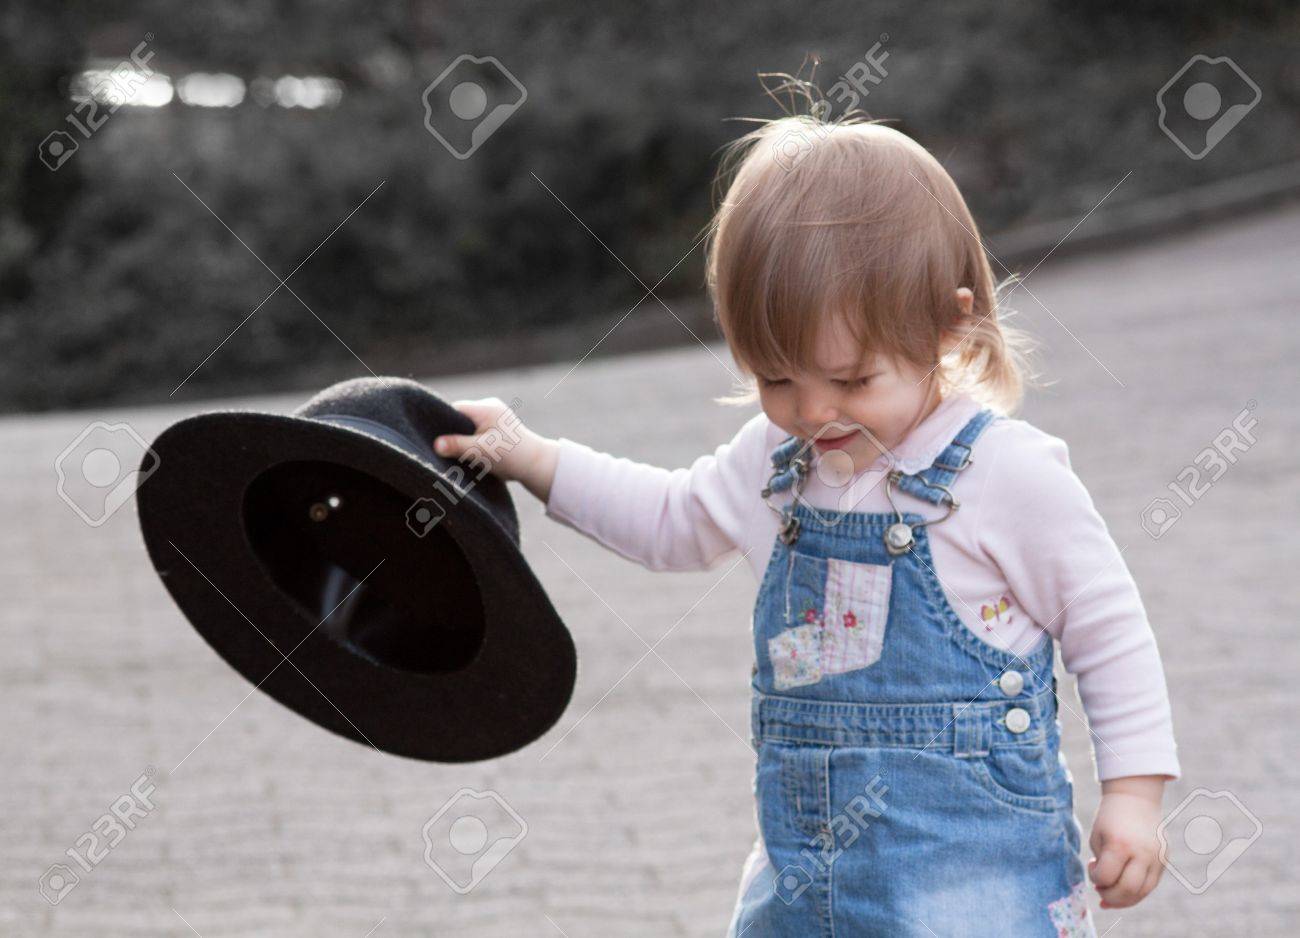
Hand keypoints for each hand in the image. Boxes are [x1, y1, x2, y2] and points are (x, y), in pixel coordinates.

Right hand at [432, 397, 560, 502]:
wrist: (536, 464)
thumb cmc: (511, 455)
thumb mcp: (481, 451)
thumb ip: (458, 446)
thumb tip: (435, 444)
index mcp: (485, 408)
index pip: (455, 410)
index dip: (443, 423)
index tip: (435, 438)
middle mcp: (489, 408)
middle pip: (460, 418)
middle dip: (453, 433)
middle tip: (444, 449)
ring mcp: (494, 417)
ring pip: (468, 426)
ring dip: (463, 439)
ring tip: (457, 453)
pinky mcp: (496, 428)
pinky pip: (477, 431)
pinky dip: (472, 441)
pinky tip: (468, 453)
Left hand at [1088, 775, 1167, 908]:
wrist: (1135, 798)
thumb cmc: (1110, 818)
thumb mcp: (1098, 837)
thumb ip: (1101, 863)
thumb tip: (1104, 889)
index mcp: (1120, 844)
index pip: (1107, 877)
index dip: (1095, 878)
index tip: (1091, 866)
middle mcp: (1142, 853)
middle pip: (1128, 890)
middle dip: (1110, 896)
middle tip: (1099, 890)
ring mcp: (1157, 858)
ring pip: (1143, 892)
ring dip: (1124, 899)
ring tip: (1109, 893)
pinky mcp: (1164, 860)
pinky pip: (1151, 885)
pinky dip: (1136, 892)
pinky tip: (1123, 889)